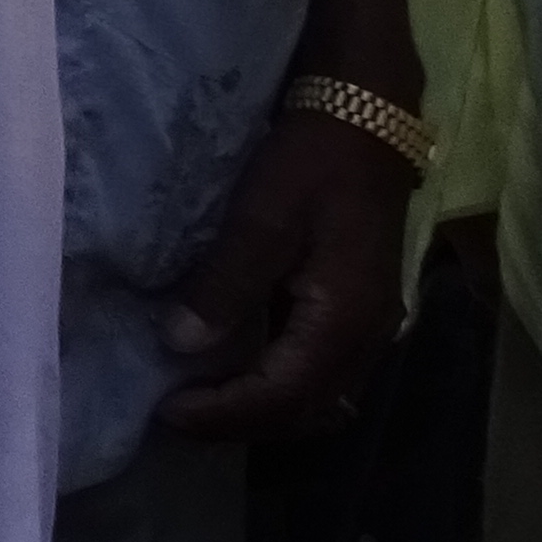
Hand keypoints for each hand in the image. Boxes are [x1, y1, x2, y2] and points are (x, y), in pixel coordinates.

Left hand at [154, 107, 415, 439]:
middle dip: (241, 421)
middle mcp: (370, 339)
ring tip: (204, 400)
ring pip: (321, 397)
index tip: (167, 414)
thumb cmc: (310, 164)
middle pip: (305, 410)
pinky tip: (244, 369)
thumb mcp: (260, 219)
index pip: (282, 397)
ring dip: (265, 408)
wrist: (367, 120)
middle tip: (178, 416)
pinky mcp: (365, 309)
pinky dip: (285, 384)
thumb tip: (182, 346)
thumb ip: (225, 287)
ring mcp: (374, 327)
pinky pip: (326, 372)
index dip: (223, 414)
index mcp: (343, 322)